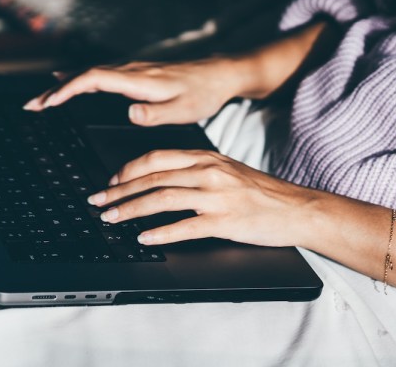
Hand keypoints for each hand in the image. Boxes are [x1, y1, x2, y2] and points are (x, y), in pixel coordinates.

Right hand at [23, 59, 249, 125]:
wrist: (219, 74)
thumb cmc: (201, 94)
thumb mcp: (182, 110)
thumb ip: (155, 113)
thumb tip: (129, 113)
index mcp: (139, 79)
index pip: (94, 79)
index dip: (68, 89)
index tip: (48, 102)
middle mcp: (131, 70)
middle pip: (84, 75)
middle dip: (55, 89)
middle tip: (32, 106)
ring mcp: (132, 69)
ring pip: (89, 73)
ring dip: (63, 85)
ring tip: (41, 100)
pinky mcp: (135, 72)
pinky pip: (99, 74)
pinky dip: (77, 80)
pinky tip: (66, 82)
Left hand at [86, 149, 319, 246]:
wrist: (297, 208)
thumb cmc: (261, 192)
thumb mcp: (226, 169)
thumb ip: (196, 170)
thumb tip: (160, 179)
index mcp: (206, 157)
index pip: (156, 158)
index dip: (128, 170)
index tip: (111, 183)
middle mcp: (208, 172)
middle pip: (153, 178)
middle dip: (119, 191)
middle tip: (98, 203)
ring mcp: (216, 196)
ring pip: (163, 198)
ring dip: (132, 210)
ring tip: (112, 220)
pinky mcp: (225, 220)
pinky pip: (186, 227)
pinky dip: (161, 233)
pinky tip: (145, 238)